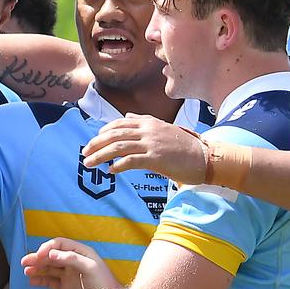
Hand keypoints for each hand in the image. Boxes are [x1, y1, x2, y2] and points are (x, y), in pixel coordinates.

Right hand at [22, 237, 121, 288]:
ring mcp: (68, 275)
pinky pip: (49, 282)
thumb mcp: (90, 268)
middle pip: (51, 256)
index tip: (39, 255)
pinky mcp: (64, 288)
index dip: (47, 247)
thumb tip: (52, 253)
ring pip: (48, 269)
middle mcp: (73, 262)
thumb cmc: (104, 284)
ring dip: (36, 268)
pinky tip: (31, 281)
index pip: (60, 244)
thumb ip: (72, 259)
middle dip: (38, 258)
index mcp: (80, 253)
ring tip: (26, 272)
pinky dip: (39, 281)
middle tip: (25, 262)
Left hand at [81, 114, 205, 182]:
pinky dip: (118, 165)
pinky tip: (111, 171)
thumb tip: (128, 117)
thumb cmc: (185, 146)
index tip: (93, 141)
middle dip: (96, 144)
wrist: (205, 157)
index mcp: (149, 122)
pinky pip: (130, 161)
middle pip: (114, 135)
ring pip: (118, 147)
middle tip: (84, 153)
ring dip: (100, 156)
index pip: (119, 123)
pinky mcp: (155, 158)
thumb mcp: (164, 128)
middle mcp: (148, 130)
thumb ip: (144, 121)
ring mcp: (151, 144)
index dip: (103, 132)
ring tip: (89, 164)